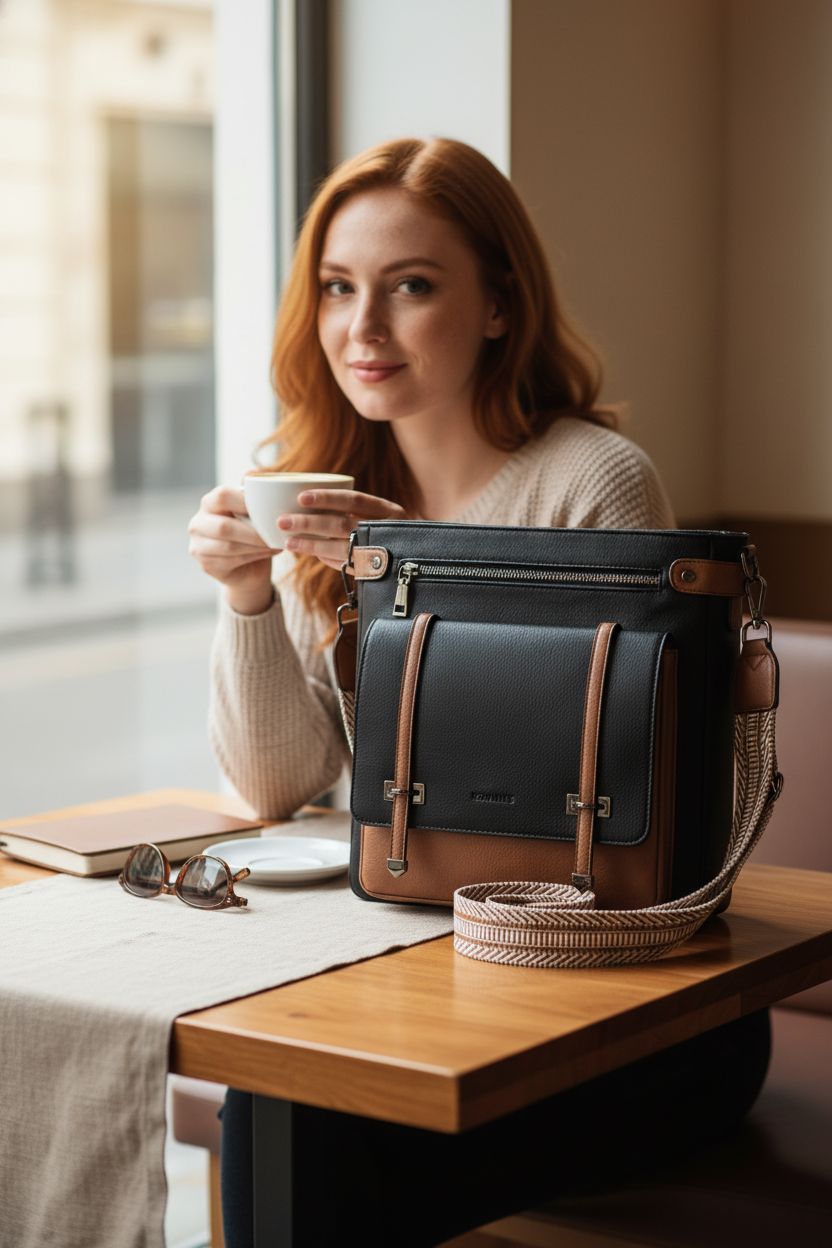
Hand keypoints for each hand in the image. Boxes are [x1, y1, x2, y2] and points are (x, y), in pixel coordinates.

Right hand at [187, 486, 276, 614]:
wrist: (249, 566)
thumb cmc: (251, 532)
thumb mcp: (252, 511)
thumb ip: (251, 493)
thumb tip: (251, 473)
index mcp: (209, 503)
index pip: (222, 496)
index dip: (245, 501)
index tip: (268, 509)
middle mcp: (198, 523)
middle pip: (224, 527)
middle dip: (254, 533)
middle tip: (276, 534)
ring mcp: (198, 546)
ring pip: (230, 546)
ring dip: (257, 546)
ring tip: (276, 543)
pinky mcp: (206, 564)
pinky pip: (232, 560)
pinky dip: (255, 556)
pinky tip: (269, 552)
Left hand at [277, 489, 407, 569]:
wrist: (426, 563)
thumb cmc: (394, 533)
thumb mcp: (383, 516)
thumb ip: (358, 509)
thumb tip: (313, 498)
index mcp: (388, 510)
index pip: (354, 500)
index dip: (327, 498)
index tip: (301, 497)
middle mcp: (387, 530)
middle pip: (342, 524)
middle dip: (309, 523)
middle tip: (282, 520)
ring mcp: (382, 553)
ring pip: (340, 548)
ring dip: (311, 545)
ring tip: (287, 541)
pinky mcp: (377, 573)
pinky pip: (346, 565)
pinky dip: (327, 559)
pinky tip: (311, 553)